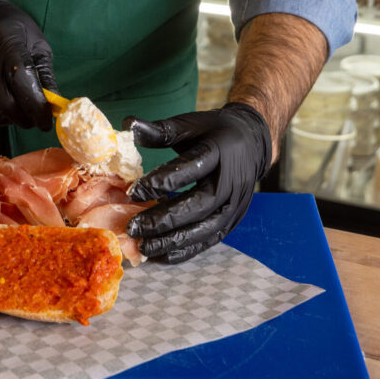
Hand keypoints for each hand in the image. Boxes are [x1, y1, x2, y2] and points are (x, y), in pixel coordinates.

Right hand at [0, 0, 54, 129]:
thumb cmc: (13, 30)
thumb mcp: (37, 44)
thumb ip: (46, 76)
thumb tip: (55, 107)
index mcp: (8, 43)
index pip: (22, 82)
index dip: (36, 107)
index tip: (46, 122)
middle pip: (4, 103)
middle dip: (23, 118)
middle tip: (33, 119)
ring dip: (7, 118)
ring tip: (15, 108)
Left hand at [124, 102, 271, 263]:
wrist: (252, 143)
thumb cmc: (214, 132)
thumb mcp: (189, 124)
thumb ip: (160, 130)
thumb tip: (127, 125)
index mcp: (218, 152)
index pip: (189, 169)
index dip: (160, 181)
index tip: (134, 191)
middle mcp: (230, 182)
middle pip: (198, 205)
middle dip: (164, 219)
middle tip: (134, 227)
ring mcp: (234, 204)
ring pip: (204, 228)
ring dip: (173, 240)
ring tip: (144, 245)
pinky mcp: (233, 220)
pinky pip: (209, 240)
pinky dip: (186, 250)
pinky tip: (162, 254)